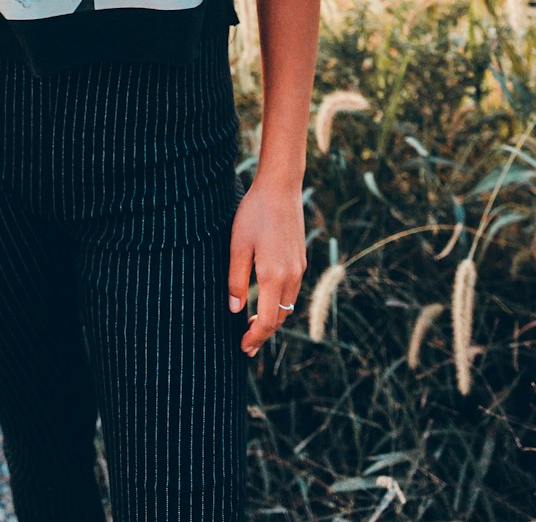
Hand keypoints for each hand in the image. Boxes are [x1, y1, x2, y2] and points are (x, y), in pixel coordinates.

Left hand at [227, 178, 305, 358]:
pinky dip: (280, 304)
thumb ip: (236, 280)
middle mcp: (292, 276)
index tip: (243, 348)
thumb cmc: (254, 213)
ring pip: (288, 306)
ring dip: (273, 319)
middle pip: (280, 318)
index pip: (268, 321)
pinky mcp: (301, 259)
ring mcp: (299, 268)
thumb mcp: (238, 246)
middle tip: (246, 344)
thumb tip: (235, 310)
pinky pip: (292, 291)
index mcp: (274, 276)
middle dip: (264, 334)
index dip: (255, 338)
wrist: (280, 188)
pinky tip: (267, 301)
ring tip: (254, 326)